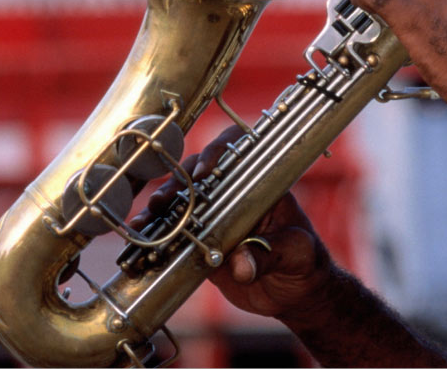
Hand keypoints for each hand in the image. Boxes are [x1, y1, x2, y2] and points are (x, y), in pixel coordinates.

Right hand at [131, 124, 335, 323]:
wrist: (295, 293)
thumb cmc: (305, 262)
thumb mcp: (295, 254)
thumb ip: (269, 256)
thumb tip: (241, 265)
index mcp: (260, 185)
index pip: (238, 152)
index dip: (217, 153)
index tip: (203, 172)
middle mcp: (232, 194)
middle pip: (199, 174)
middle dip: (177, 183)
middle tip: (164, 200)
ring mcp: (214, 216)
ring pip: (181, 201)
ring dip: (161, 207)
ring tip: (145, 220)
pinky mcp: (200, 241)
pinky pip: (176, 232)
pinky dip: (158, 233)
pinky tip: (141, 237)